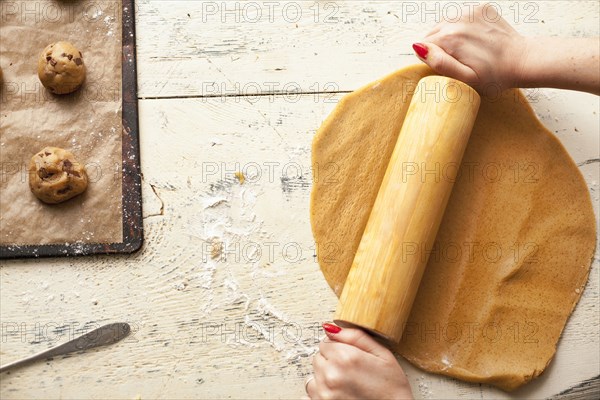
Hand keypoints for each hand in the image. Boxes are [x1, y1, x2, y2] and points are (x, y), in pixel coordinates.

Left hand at [306, 323, 412, 399]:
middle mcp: (331, 375)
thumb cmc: (391, 388)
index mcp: (345, 357)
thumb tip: (331, 328)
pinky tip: (336, 393)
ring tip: (345, 384)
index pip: (325, 342)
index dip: (338, 347)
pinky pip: (309, 394)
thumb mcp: (382, 354)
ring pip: (313, 375)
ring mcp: (324, 393)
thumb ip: (355, 336)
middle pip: (318, 357)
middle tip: (350, 371)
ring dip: (324, 378)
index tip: (350, 357)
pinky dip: (319, 393)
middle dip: (331, 361)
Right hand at [412, 4, 599, 94]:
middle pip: (433, 33)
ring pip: (445, 24)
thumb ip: (440, 63)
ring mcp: (470, 11)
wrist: (523, 60)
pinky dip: (463, 28)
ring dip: (451, 37)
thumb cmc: (495, 76)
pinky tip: (475, 40)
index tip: (451, 67)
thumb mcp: (465, 79)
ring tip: (468, 51)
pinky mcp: (480, 9)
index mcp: (450, 38)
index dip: (435, 60)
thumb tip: (419, 48)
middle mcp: (457, 20)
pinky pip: (460, 17)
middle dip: (441, 47)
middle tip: (461, 60)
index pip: (424, 46)